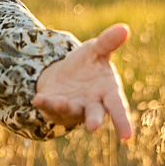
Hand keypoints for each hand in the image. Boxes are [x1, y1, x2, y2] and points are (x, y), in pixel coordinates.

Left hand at [32, 24, 133, 139]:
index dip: (123, 121)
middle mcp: (92, 105)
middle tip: (93, 127)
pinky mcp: (54, 108)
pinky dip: (44, 103)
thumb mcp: (96, 50)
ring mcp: (73, 108)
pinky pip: (49, 106)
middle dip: (94, 120)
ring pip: (70, 111)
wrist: (64, 73)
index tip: (127, 137)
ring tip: (60, 102)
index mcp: (108, 92)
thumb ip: (108, 42)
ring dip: (65, 107)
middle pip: (96, 115)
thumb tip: (124, 28)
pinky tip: (37, 99)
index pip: (118, 107)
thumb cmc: (88, 64)